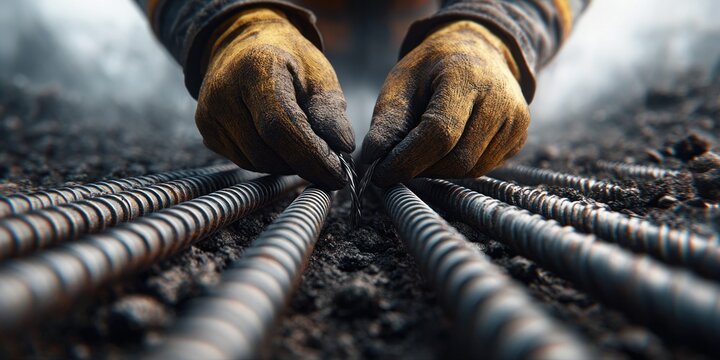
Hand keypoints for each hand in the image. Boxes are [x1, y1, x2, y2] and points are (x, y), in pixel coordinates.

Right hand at [196, 8, 354, 189]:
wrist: (246, 46)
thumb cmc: (289, 61)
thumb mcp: (319, 76)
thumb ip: (331, 111)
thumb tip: (344, 145)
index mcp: (255, 68)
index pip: (280, 127)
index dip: (311, 156)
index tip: (339, 175)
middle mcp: (223, 91)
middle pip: (266, 151)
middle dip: (303, 165)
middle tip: (330, 164)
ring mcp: (209, 113)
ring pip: (255, 162)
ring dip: (287, 165)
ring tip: (306, 148)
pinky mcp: (207, 131)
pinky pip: (244, 161)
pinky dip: (270, 161)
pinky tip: (283, 144)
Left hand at [361, 20, 528, 186]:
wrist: (477, 52)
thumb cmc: (433, 69)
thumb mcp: (402, 83)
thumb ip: (388, 122)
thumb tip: (372, 160)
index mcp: (466, 77)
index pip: (439, 133)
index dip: (407, 160)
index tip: (381, 174)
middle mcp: (500, 99)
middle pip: (457, 158)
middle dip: (421, 169)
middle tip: (397, 164)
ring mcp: (516, 120)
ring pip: (470, 169)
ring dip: (437, 170)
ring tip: (421, 151)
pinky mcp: (519, 137)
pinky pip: (483, 168)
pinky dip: (456, 167)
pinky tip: (445, 148)